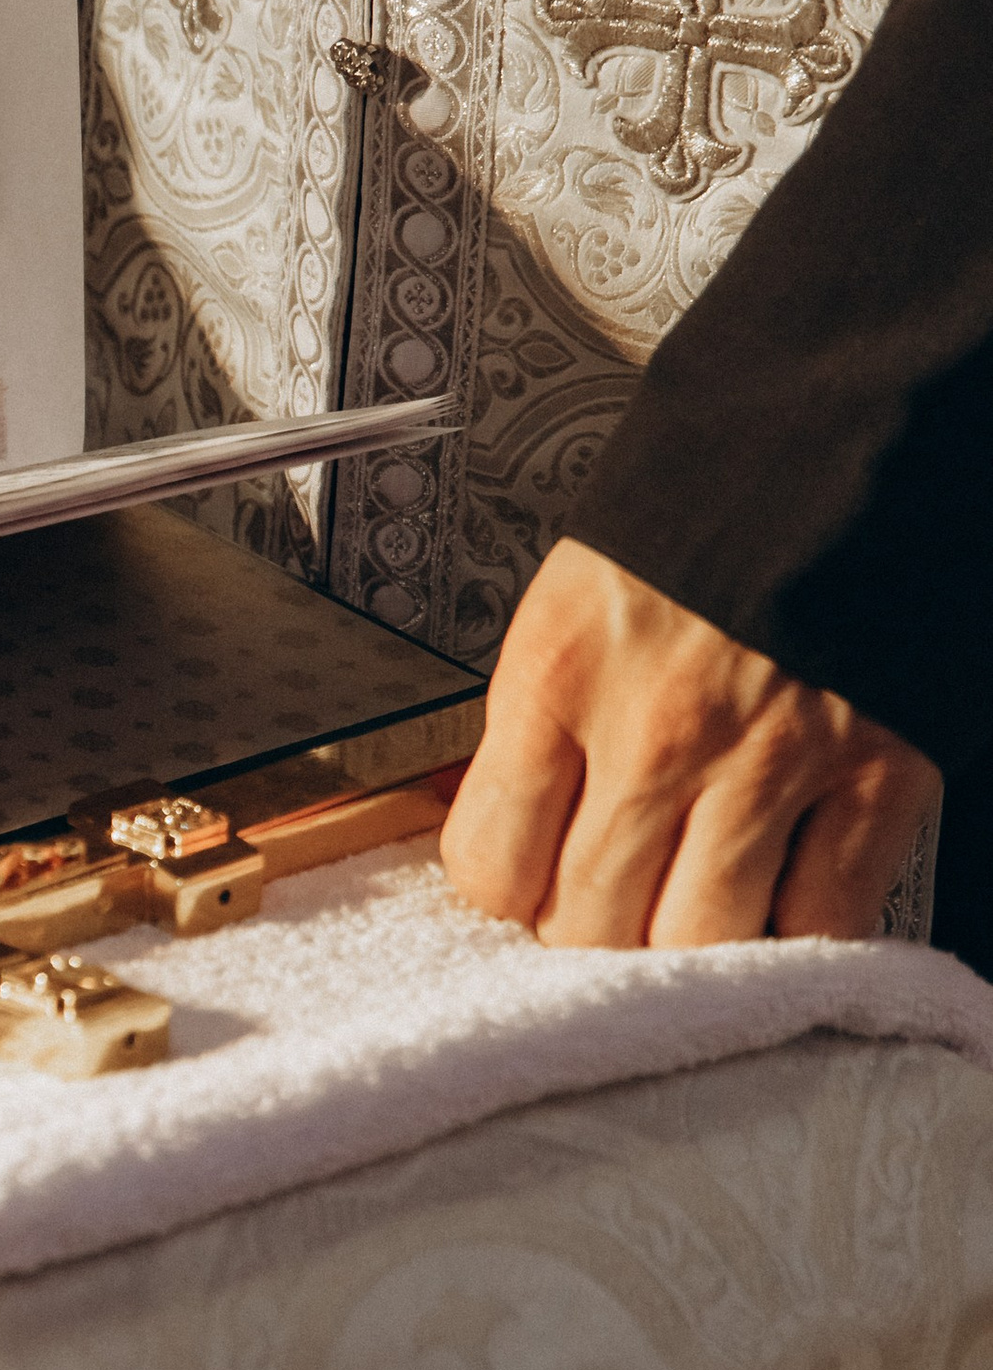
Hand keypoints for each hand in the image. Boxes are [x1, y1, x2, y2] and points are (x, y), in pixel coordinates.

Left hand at [439, 537, 936, 946]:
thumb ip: (544, 718)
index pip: (490, 866)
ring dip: (689, 945)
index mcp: (561, 672)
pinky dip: (801, 932)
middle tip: (610, 907)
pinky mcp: (879, 775)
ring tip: (692, 907)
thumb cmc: (709, 505)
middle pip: (587, 927)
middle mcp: (656, 728)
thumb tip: (518, 834)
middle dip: (591, 936)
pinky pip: (823, 921)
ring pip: (698, 944)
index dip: (507, 895)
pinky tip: (784, 897)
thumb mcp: (577, 596)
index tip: (528, 888)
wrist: (854, 424)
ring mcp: (772, 759)